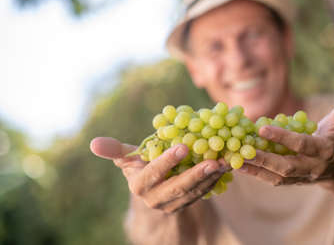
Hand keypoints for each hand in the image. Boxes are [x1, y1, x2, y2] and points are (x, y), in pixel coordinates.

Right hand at [90, 137, 227, 212]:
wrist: (154, 187)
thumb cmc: (141, 165)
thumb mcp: (129, 158)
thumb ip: (116, 151)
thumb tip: (93, 143)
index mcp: (140, 185)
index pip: (152, 174)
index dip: (166, 162)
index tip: (183, 146)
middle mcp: (155, 199)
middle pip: (177, 187)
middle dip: (196, 174)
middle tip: (213, 159)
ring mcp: (173, 204)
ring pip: (194, 193)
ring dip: (210, 178)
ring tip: (224, 161)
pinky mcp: (187, 204)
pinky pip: (203, 194)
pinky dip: (215, 181)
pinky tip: (226, 167)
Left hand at [239, 81, 333, 185]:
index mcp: (325, 150)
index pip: (302, 145)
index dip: (284, 137)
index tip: (262, 127)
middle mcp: (312, 167)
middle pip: (286, 166)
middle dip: (264, 157)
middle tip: (241, 146)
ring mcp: (301, 178)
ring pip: (276, 176)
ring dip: (254, 168)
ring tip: (233, 157)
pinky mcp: (291, 182)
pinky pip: (271, 180)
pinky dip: (253, 174)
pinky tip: (235, 165)